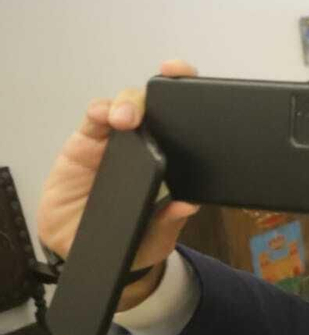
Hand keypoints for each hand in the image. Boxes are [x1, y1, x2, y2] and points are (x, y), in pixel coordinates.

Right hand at [36, 61, 201, 309]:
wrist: (82, 247)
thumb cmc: (127, 236)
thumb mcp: (155, 236)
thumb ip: (169, 221)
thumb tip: (188, 206)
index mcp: (169, 160)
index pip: (185, 125)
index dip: (192, 100)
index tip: (201, 87)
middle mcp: (144, 144)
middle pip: (154, 105)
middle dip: (161, 90)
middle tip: (165, 88)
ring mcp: (113, 141)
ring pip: (123, 106)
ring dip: (128, 103)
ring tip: (128, 118)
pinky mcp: (84, 143)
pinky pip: (92, 119)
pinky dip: (99, 111)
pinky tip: (104, 116)